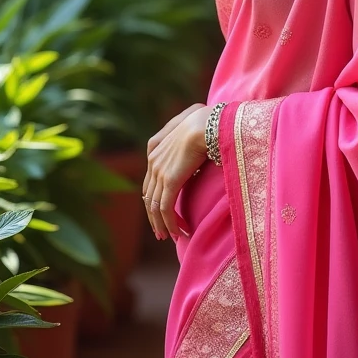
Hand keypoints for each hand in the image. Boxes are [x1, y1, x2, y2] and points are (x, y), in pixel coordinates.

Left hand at [142, 103, 210, 239]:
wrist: (207, 123)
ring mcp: (160, 171)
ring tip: (170, 237)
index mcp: (155, 147)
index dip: (155, 197)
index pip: (150, 179)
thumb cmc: (207, 120)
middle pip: (149, 195)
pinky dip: (171, 223)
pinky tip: (180, 232)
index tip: (163, 211)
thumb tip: (197, 137)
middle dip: (154, 216)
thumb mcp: (191, 125)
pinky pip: (166, 208)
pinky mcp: (170, 181)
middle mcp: (153, 160)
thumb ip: (186, 132)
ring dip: (163, 224)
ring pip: (155, 206)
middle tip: (162, 231)